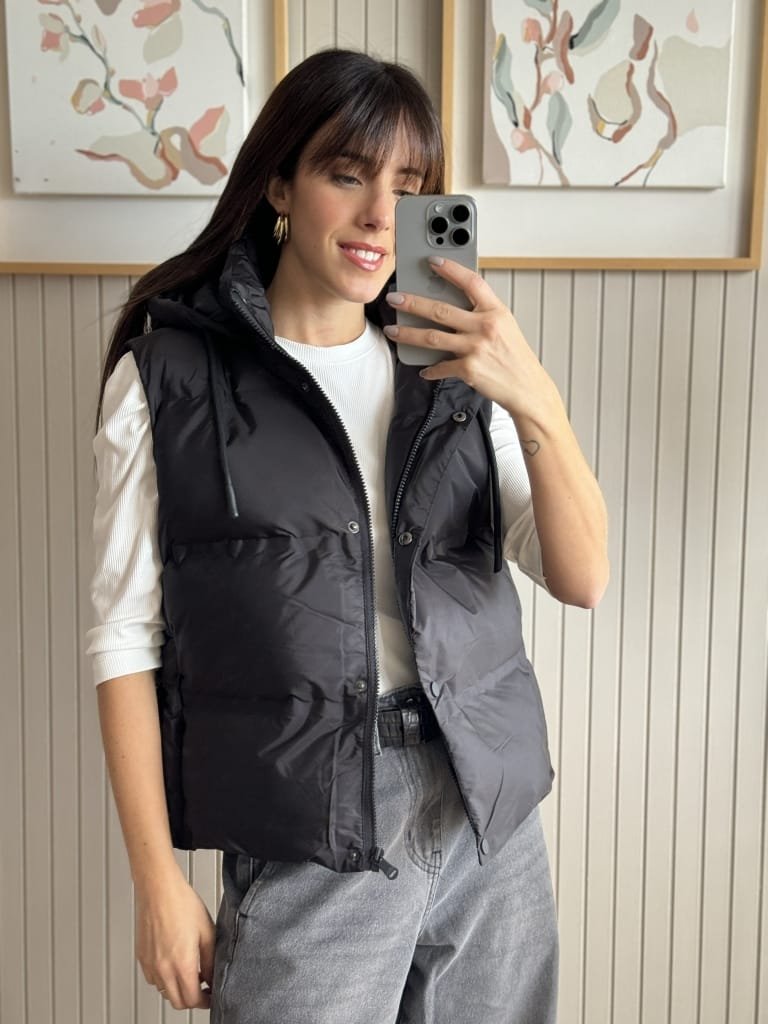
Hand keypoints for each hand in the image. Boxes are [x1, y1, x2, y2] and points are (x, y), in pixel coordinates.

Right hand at [134, 869, 215, 1009]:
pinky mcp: (141, 957)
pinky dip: (165, 979)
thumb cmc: (181, 903)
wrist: (158, 888)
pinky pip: (153, 979)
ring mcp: (149, 965)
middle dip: (192, 999)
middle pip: (177, 1001)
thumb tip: (212, 977)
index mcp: (181, 964)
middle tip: (203, 987)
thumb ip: (210, 960)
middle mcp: (162, 969)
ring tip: (190, 972)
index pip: (193, 1000)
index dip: (206, 1001)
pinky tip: (174, 963)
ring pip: (164, 992)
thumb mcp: (207, 931)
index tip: (211, 996)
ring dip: (178, 989)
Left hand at [383, 256, 557, 420]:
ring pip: (432, 337)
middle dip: (412, 303)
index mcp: (495, 311)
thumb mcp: (505, 326)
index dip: (451, 270)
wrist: (527, 387)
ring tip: (393, 330)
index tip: (432, 262)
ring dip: (408, 333)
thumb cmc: (515, 357)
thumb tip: (453, 306)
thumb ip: (482, 314)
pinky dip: (430, 370)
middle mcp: (485, 326)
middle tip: (394, 298)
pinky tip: (424, 370)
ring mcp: (475, 348)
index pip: (471, 282)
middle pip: (440, 310)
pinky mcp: (468, 369)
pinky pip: (441, 367)